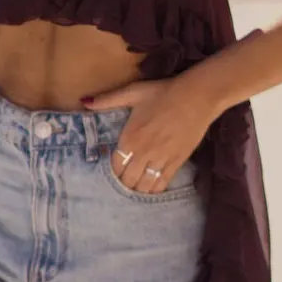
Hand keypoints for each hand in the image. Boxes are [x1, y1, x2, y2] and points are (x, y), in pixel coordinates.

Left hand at [82, 75, 217, 193]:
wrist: (197, 96)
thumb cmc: (163, 92)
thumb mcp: (133, 92)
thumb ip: (107, 100)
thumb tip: (84, 101)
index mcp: (129, 137)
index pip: (115, 167)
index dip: (113, 173)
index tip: (114, 172)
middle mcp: (143, 152)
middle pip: (128, 180)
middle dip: (124, 184)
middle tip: (125, 182)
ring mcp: (161, 159)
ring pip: (144, 186)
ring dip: (138, 189)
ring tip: (136, 187)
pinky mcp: (177, 162)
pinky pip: (162, 183)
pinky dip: (155, 189)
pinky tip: (151, 188)